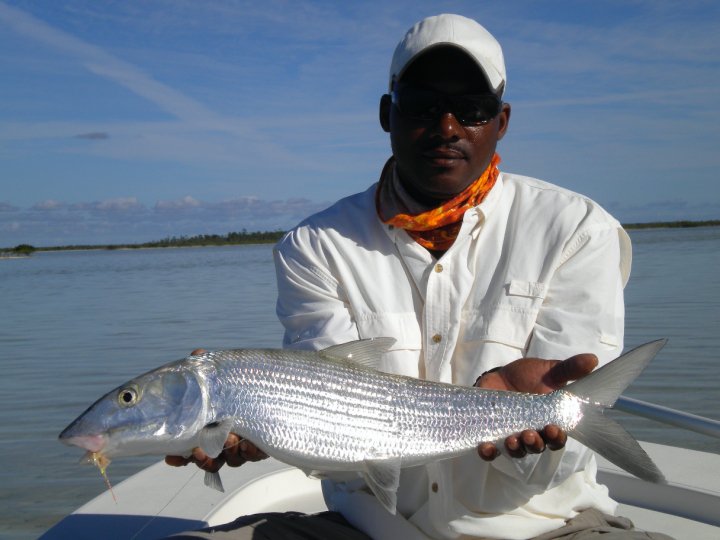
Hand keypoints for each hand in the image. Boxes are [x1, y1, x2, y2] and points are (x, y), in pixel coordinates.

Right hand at [164, 349, 267, 472]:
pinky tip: (250, 445)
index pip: (190, 448)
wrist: (273, 382)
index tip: (171, 458)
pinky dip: (252, 452)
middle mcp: (224, 441)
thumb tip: (197, 353)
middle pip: (210, 459)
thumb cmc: (240, 382)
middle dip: (203, 458)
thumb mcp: (222, 374)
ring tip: (229, 440)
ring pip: (233, 459)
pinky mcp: (263, 444)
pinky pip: (256, 454)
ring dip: (229, 453)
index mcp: (209, 430)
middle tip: (199, 451)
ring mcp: (243, 445)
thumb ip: (207, 369)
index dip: (180, 456)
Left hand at [475, 353, 597, 460]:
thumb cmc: (529, 376)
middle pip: (537, 447)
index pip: (557, 438)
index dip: (557, 437)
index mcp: (549, 422)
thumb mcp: (549, 371)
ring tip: (512, 440)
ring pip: (516, 451)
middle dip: (535, 444)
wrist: (500, 374)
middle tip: (530, 434)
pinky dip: (488, 453)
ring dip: (515, 449)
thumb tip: (593, 359)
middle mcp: (532, 433)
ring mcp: (510, 435)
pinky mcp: (491, 433)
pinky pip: (490, 451)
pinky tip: (486, 447)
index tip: (554, 428)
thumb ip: (569, 369)